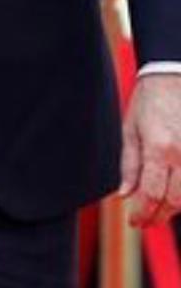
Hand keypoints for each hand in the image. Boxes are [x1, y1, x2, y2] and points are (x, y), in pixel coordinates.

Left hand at [120, 72, 180, 226]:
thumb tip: (124, 194)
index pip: (152, 193)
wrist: (173, 77)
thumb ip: (130, 164)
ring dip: (174, 209)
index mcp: (159, 148)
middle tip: (145, 222)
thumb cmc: (149, 101)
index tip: (134, 222)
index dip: (143, 213)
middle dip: (159, 216)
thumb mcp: (131, 128)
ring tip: (158, 212)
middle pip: (174, 201)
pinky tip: (173, 196)